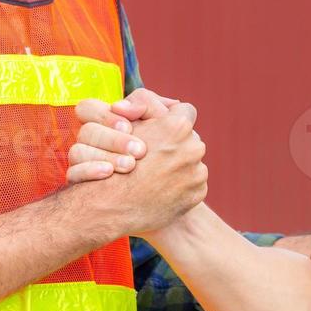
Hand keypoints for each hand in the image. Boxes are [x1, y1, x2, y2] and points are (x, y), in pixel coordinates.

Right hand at [73, 89, 206, 234]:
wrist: (112, 207)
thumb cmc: (114, 162)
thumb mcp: (126, 125)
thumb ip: (147, 106)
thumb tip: (173, 104)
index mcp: (178, 127)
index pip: (185, 111)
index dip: (172, 119)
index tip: (162, 129)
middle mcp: (194, 147)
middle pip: (190, 138)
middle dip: (176, 145)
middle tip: (156, 155)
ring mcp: (198, 172)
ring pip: (192, 161)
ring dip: (179, 166)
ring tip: (156, 176)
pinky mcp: (198, 192)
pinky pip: (193, 183)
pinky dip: (181, 186)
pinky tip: (161, 190)